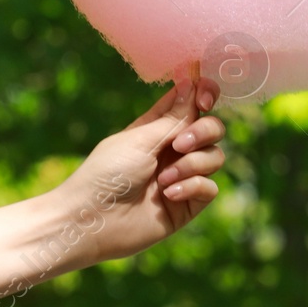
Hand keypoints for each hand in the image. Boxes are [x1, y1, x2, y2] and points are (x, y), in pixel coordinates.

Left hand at [45, 74, 226, 269]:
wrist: (93, 221)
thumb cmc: (106, 174)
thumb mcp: (140, 139)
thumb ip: (174, 118)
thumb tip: (193, 85)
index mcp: (158, 128)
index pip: (191, 103)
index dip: (203, 94)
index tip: (204, 99)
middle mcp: (173, 150)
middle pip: (211, 128)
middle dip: (203, 132)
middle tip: (180, 145)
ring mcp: (182, 176)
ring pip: (214, 157)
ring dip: (192, 164)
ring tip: (164, 179)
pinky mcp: (187, 203)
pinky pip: (209, 188)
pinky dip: (192, 187)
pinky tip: (169, 194)